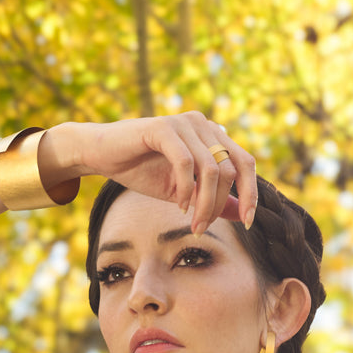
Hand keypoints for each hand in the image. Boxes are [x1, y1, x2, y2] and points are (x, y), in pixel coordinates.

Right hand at [61, 112, 258, 231]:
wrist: (102, 154)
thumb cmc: (142, 169)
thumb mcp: (185, 191)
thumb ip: (214, 199)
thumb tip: (242, 215)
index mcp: (212, 135)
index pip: (245, 163)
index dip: (251, 194)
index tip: (248, 223)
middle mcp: (203, 124)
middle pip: (232, 168)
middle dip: (220, 205)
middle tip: (204, 229)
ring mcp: (184, 123)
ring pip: (211, 169)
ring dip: (204, 203)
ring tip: (193, 223)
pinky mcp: (163, 127)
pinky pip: (186, 163)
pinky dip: (185, 189)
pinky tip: (178, 204)